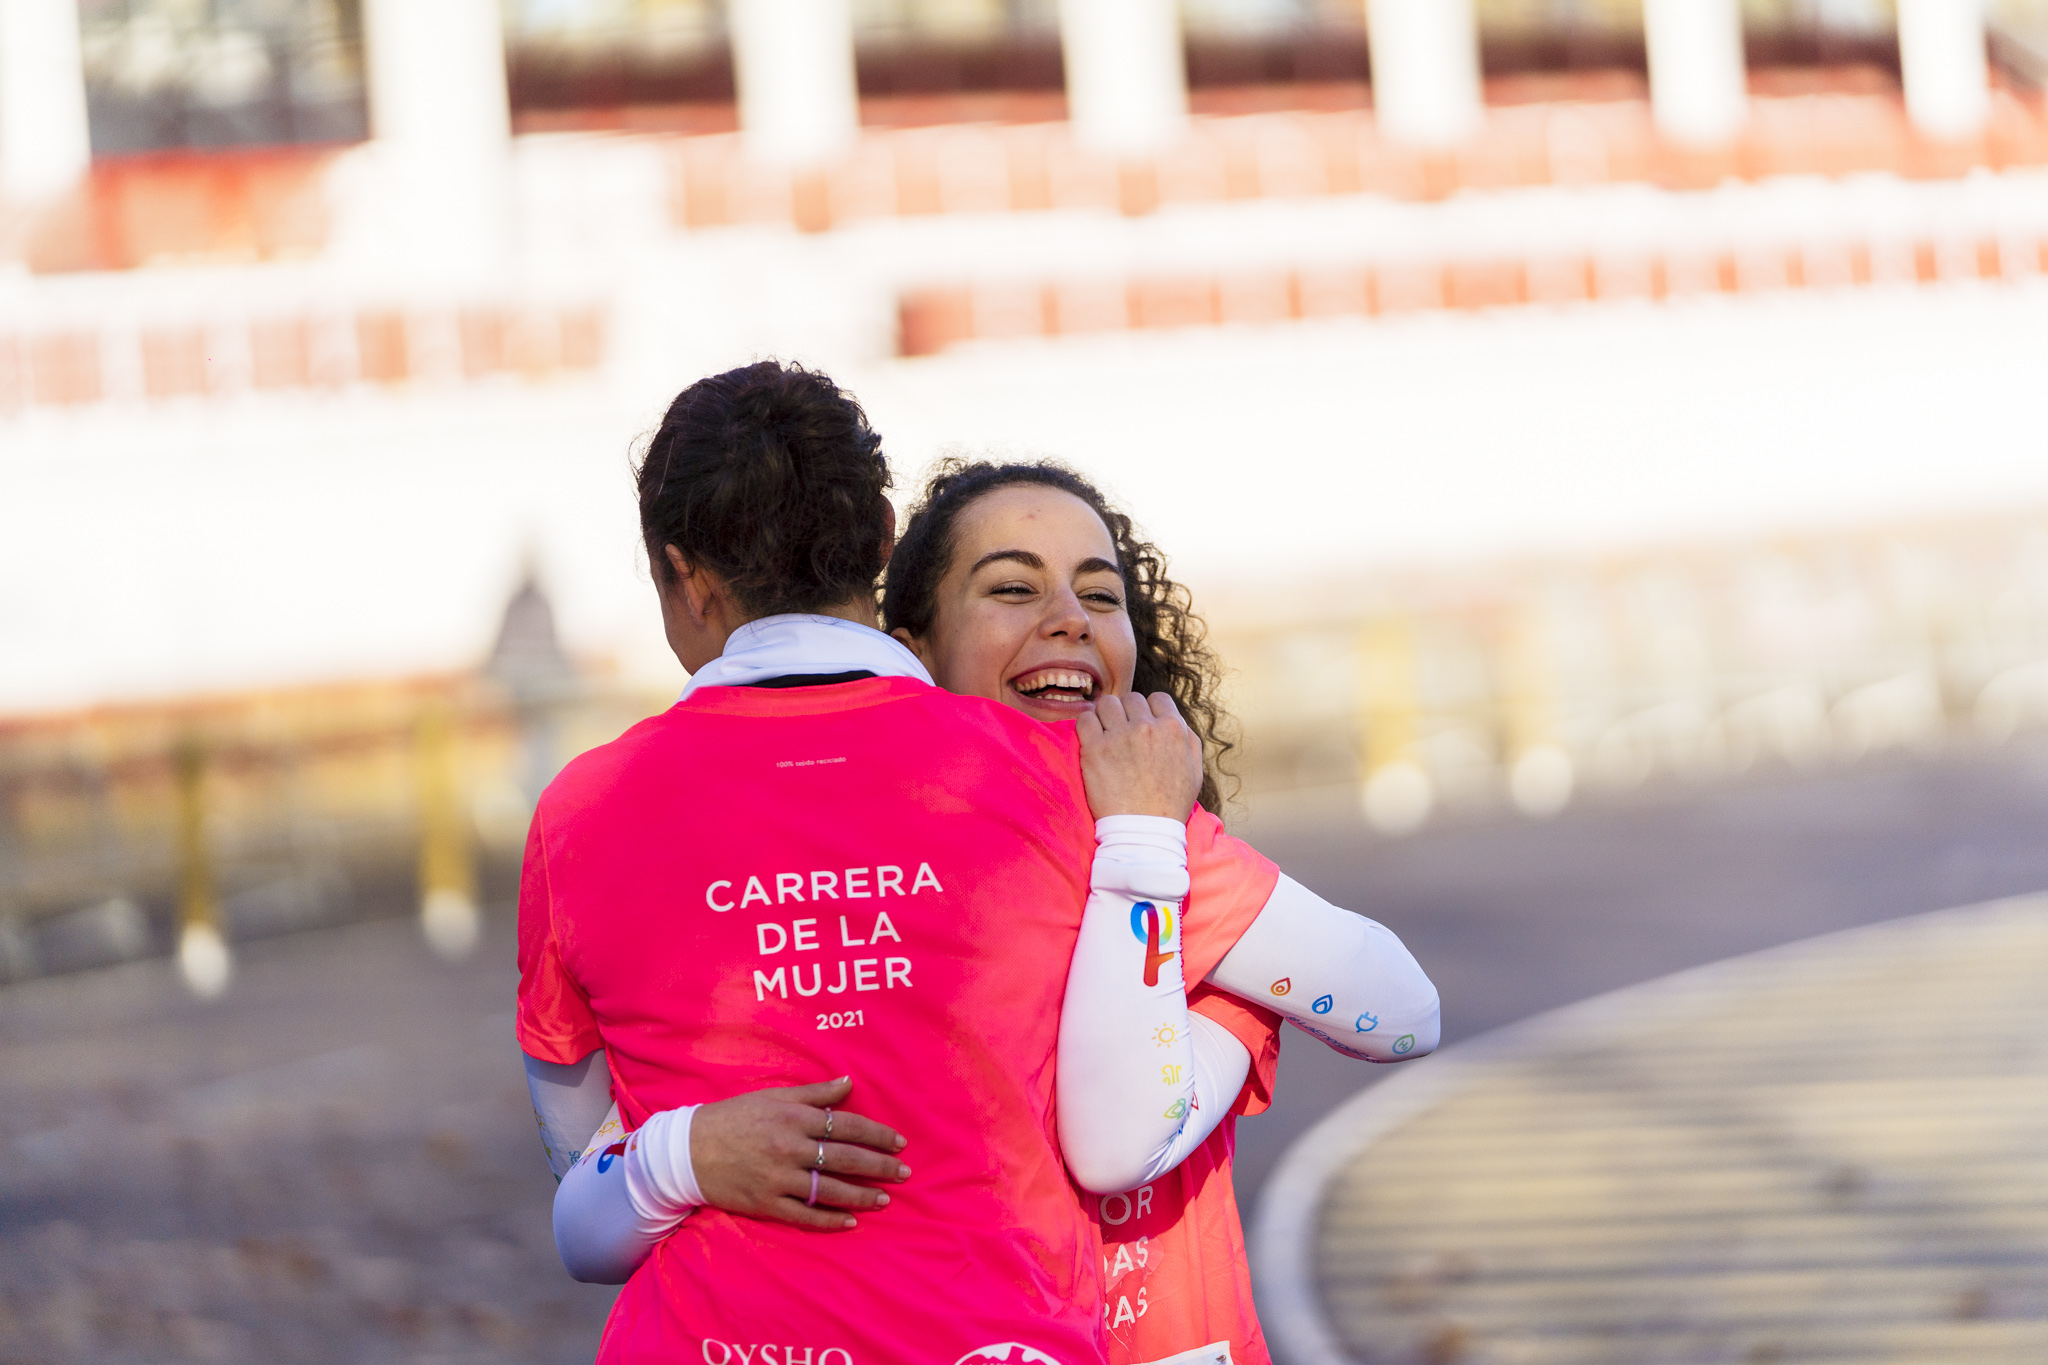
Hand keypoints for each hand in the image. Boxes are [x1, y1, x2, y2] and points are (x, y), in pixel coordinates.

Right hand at [689, 1076, 909, 1230]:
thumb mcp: (773, 1097)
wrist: (687, 1151)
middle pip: (845, 1159)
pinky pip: (805, 1216)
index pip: (846, 1126)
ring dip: (862, 1195)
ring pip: (830, 1190)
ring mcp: (778, 1179)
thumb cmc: (733, 1118)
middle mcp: (790, 1148)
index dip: (876, 1135)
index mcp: (794, 1118)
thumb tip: (849, 1083)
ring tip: (884, 1198)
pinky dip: (829, 1220)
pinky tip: (851, 1221)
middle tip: (904, 1173)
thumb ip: (815, 1093)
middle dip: (879, 1166)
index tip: (899, 1143)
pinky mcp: (766, 1204)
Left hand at [1077, 692, 1203, 819]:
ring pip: (1106, 704)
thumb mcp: (1195, 771)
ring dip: (1105, 716)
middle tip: (1122, 734)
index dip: (1149, 711)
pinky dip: (1087, 726)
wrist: (1144, 832)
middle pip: (1130, 699)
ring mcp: (1119, 736)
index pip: (1157, 698)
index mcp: (1173, 728)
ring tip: (1105, 736)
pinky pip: (1085, 719)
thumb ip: (1188, 740)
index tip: (1142, 725)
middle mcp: (1146, 727)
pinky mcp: (1095, 749)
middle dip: (1126, 714)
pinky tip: (1092, 741)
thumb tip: (1175, 720)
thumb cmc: (1170, 805)